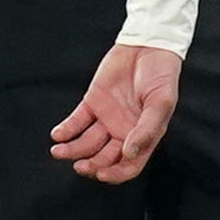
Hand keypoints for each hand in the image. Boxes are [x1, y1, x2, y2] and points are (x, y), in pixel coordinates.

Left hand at [50, 43, 182, 182]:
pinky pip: (76, 122)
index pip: (128, 165)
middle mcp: (123, 131)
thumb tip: (130, 154)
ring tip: (59, 151)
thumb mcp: (161, 103)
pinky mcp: (92, 103)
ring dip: (71, 150)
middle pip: (103, 158)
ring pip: (86, 143)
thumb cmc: (161, 75)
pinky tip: (58, 134)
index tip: (102, 174)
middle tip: (80, 165)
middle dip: (91, 165)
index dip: (115, 174)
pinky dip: (66, 130)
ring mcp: (106, 118)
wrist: (148, 45)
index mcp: (142, 135)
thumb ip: (147, 129)